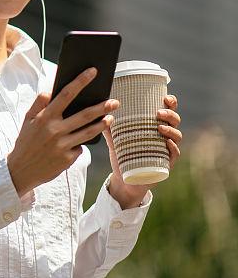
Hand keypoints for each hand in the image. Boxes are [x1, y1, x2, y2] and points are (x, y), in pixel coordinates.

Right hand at [7, 68, 119, 195]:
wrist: (21, 170)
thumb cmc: (26, 142)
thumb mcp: (27, 120)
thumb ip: (39, 103)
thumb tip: (50, 91)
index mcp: (45, 117)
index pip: (66, 94)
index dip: (80, 82)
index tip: (92, 72)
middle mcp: (55, 130)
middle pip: (84, 115)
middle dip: (101, 107)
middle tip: (115, 102)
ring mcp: (63, 145)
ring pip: (88, 132)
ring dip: (102, 125)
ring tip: (110, 118)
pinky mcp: (68, 159)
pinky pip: (80, 147)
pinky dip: (82, 143)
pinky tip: (82, 140)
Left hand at [103, 93, 182, 207]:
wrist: (125, 180)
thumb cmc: (123, 155)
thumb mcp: (115, 140)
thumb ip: (109, 127)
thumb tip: (100, 112)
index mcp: (154, 125)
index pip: (168, 110)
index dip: (171, 102)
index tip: (166, 97)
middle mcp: (164, 135)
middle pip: (175, 120)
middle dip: (170, 114)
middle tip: (158, 113)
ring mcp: (167, 149)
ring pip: (177, 136)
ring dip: (171, 130)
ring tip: (159, 127)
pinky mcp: (167, 163)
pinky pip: (175, 154)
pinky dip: (173, 147)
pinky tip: (167, 143)